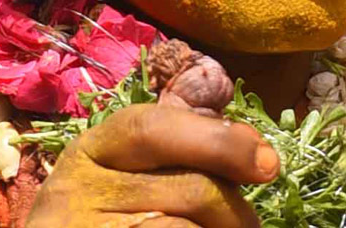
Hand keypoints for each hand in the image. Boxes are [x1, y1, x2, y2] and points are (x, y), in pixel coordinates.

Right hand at [26, 103, 278, 227]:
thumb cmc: (102, 218)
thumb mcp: (124, 179)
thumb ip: (178, 153)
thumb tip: (260, 153)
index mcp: (91, 149)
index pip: (155, 127)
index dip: (218, 140)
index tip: (268, 162)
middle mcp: (77, 188)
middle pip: (187, 186)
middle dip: (233, 208)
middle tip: (251, 225)